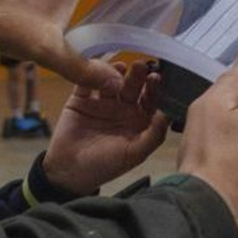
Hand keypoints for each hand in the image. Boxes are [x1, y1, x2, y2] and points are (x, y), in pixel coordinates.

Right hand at [42, 61, 169, 194]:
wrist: (68, 171)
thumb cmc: (105, 166)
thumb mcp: (134, 154)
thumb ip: (154, 135)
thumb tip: (168, 114)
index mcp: (138, 119)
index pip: (149, 99)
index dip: (153, 89)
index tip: (155, 78)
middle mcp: (121, 107)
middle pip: (132, 87)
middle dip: (136, 76)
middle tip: (141, 66)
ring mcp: (101, 101)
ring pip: (111, 81)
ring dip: (116, 72)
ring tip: (121, 66)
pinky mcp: (80, 98)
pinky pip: (87, 82)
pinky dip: (91, 73)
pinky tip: (97, 68)